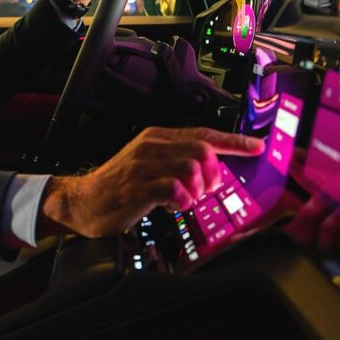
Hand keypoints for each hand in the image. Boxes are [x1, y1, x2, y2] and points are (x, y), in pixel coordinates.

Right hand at [38, 127, 263, 238]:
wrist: (82, 201)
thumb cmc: (118, 186)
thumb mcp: (149, 164)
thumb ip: (177, 160)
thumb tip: (213, 166)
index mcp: (157, 138)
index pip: (203, 133)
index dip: (234, 141)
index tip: (257, 147)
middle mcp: (151, 147)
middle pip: (202, 150)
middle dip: (212, 174)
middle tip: (204, 190)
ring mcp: (142, 166)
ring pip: (191, 168)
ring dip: (196, 190)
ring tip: (184, 200)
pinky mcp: (136, 187)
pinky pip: (173, 189)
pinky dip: (181, 201)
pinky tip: (172, 206)